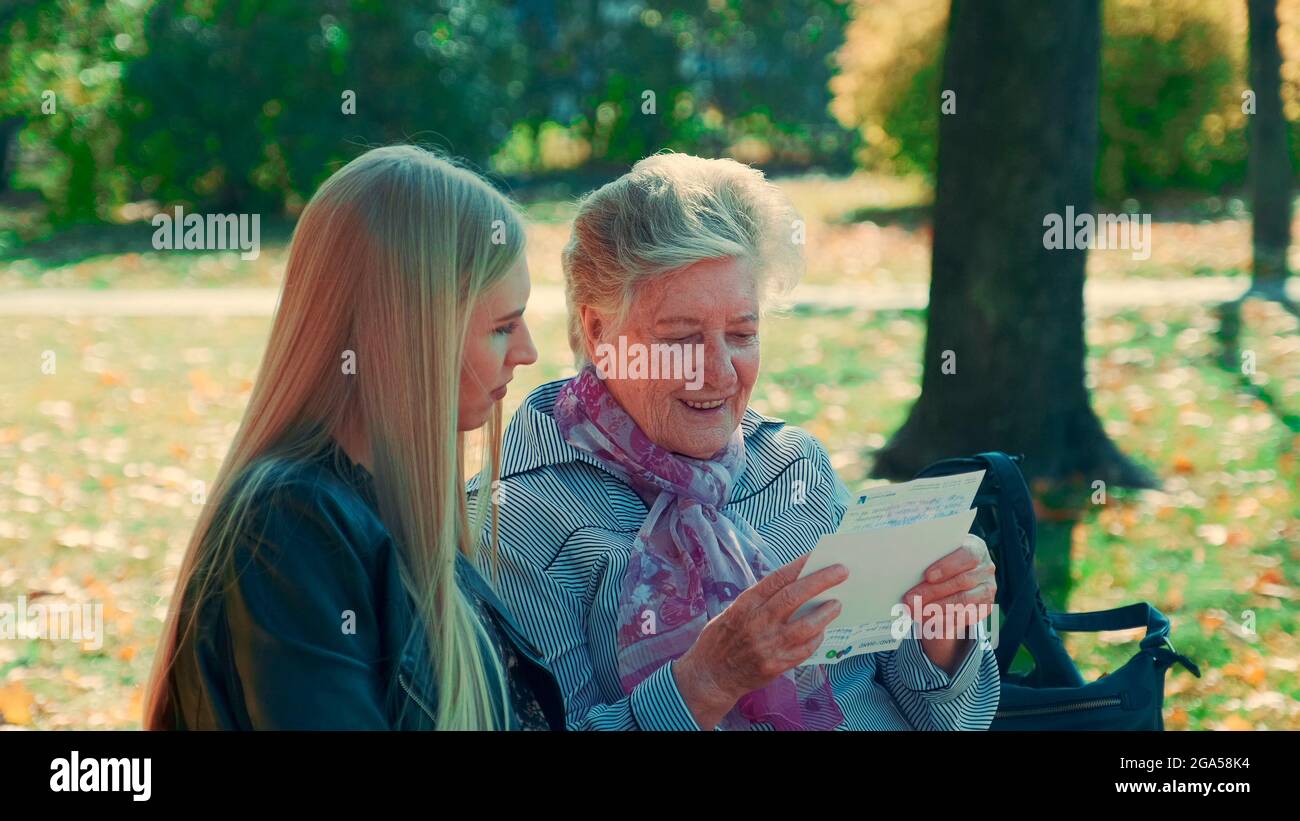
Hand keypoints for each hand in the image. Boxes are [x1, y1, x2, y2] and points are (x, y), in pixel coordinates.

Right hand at [673, 553, 848, 728]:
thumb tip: (793, 587)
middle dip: (821, 581)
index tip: (816, 555)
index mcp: (744, 605)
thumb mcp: (732, 612)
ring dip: (826, 612)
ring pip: (806, 625)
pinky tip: (822, 630)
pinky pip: (805, 650)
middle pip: (795, 596)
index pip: (777, 579)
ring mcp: (767, 646)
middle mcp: (756, 623)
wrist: (709, 677)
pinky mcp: (776, 666)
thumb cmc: (720, 640)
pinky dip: (817, 638)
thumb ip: (759, 602)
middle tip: (841, 571)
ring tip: (837, 603)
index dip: (799, 565)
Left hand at [900, 533, 995, 674]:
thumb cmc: (942, 562)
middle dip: (933, 592)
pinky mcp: (985, 608)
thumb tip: (905, 566)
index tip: (927, 576)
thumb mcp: (939, 555)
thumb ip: (930, 558)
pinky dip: (944, 620)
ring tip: (914, 611)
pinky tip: (926, 620)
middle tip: (910, 599)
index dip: (947, 566)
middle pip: (962, 581)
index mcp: (976, 548)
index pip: (967, 556)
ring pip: (963, 602)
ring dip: (936, 608)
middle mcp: (986, 568)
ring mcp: (988, 589)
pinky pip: (965, 617)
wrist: (956, 579)